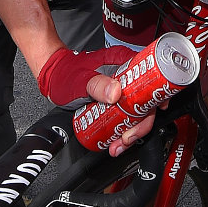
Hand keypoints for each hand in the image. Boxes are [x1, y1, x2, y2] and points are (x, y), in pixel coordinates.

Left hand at [37, 47, 155, 155]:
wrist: (52, 75)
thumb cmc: (64, 72)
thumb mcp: (79, 80)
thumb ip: (95, 85)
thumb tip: (116, 92)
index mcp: (123, 62)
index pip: (150, 80)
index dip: (155, 100)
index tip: (147, 117)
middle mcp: (127, 74)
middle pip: (146, 100)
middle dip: (140, 123)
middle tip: (127, 137)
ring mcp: (122, 87)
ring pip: (137, 110)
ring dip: (132, 130)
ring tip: (119, 144)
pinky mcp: (117, 98)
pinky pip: (127, 114)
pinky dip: (124, 128)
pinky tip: (117, 139)